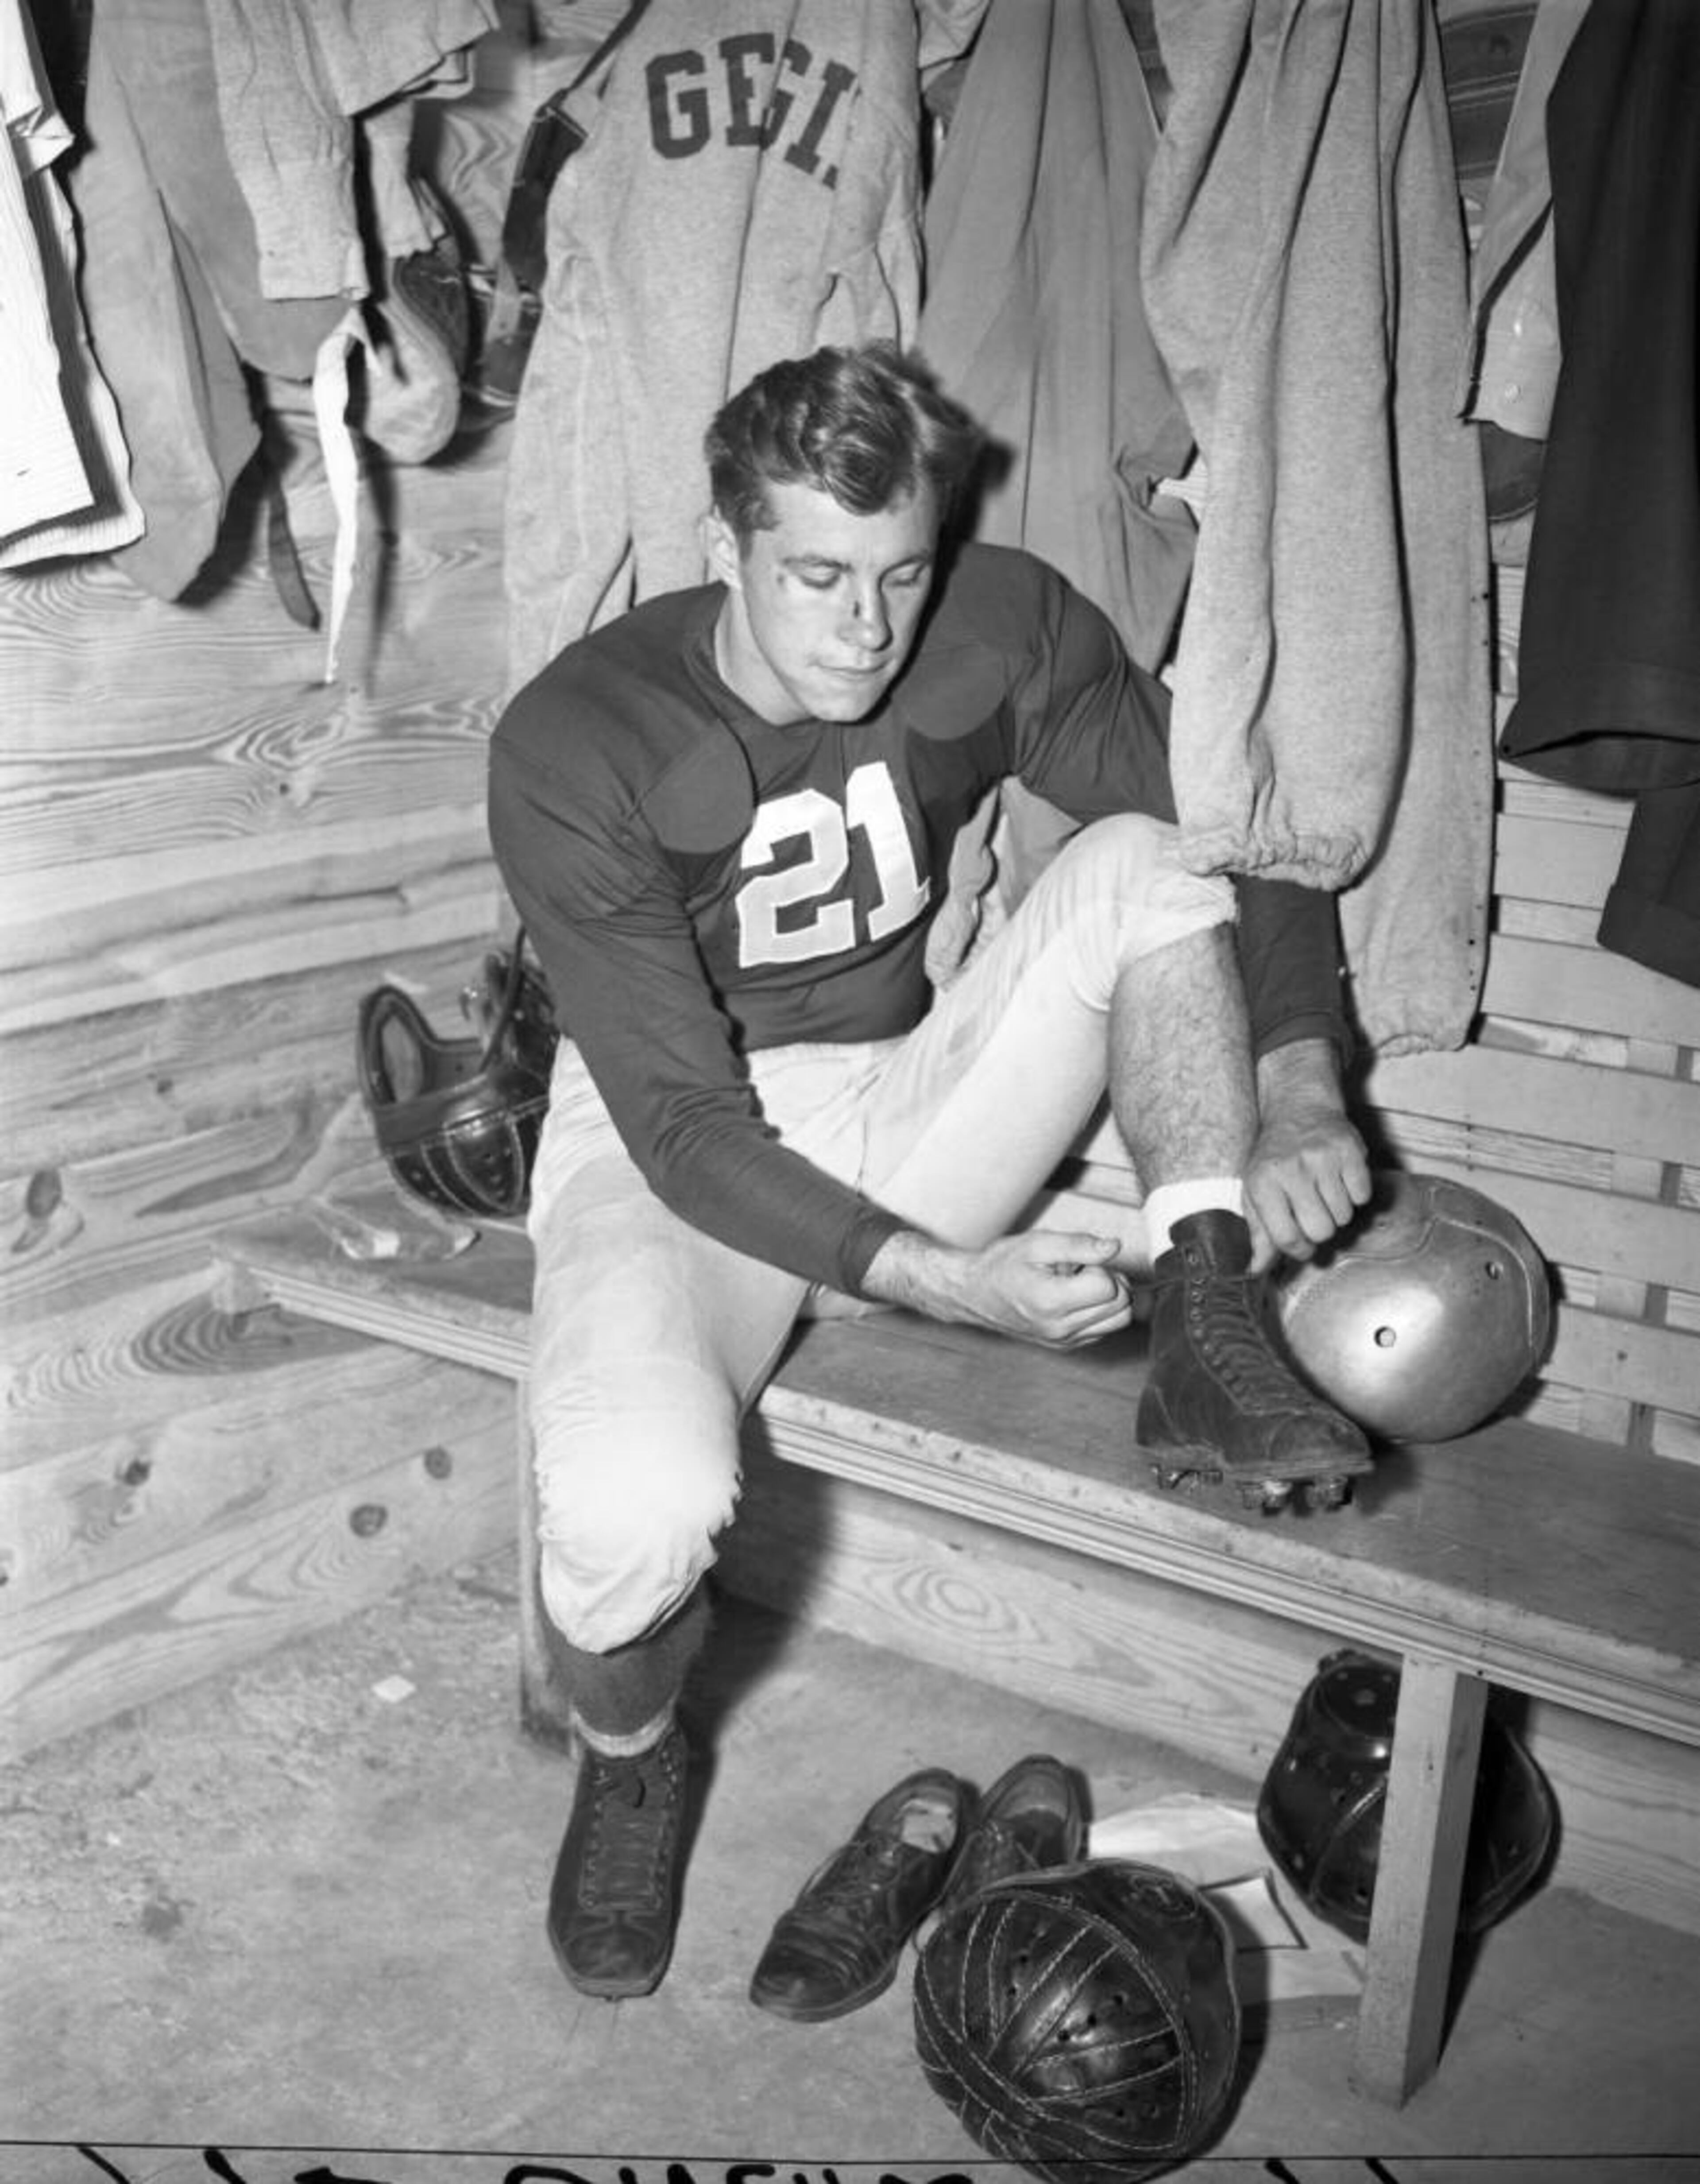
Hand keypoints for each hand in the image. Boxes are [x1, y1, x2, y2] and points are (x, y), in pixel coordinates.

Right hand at [863, 1228, 1134, 1348]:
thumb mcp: (1037, 1243)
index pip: (1109, 1287)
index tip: (1076, 1261)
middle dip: (1110, 1281)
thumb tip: (1114, 1247)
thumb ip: (1079, 1245)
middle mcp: (1060, 1328)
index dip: (1100, 1266)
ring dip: (1109, 1298)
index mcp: (1051, 1302)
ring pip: (1119, 1321)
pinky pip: (1105, 1329)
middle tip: (1080, 1269)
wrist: (973, 1295)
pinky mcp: (1066, 1345)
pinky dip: (1100, 1311)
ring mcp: (1064, 1341)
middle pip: (1122, 1306)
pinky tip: (1074, 1297)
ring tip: (1079, 1283)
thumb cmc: (1001, 1265)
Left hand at [1245, 1040, 1372, 1270]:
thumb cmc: (1275, 1157)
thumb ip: (1258, 1232)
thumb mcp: (1256, 1191)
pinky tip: (1340, 1178)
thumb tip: (1255, 1271)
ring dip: (1337, 1210)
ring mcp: (1322, 1159)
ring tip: (1324, 1189)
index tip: (1302, 1244)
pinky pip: (1362, 1197)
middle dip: (1320, 1230)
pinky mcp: (1350, 1151)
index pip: (1286, 1237)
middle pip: (1321, 1230)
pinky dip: (1355, 1194)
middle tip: (1314, 1212)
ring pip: (1344, 1216)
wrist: (1300, 1109)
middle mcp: (1291, 1169)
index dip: (1298, 1249)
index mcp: (1263, 1182)